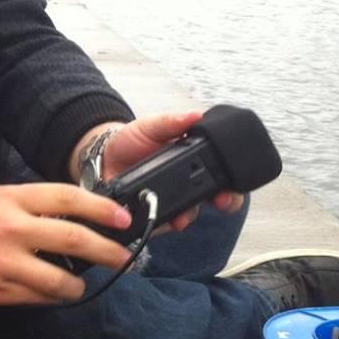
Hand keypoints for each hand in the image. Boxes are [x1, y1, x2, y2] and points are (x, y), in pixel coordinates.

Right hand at [0, 183, 133, 305]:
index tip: (123, 218)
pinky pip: (36, 299)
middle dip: (107, 250)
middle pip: (72, 238)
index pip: (67, 197)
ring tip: (80, 284)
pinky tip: (52, 294)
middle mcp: (12, 227)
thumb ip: (28, 206)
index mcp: (11, 198)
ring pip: (59, 279)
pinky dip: (51, 298)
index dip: (100, 208)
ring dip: (78, 284)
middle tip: (125, 258)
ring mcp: (5, 262)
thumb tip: (71, 219)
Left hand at [100, 111, 244, 230]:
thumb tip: (195, 114)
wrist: (104, 157)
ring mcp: (172, 200)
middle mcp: (187, 182)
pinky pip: (162, 223)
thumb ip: (171, 122)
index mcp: (192, 159)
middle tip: (220, 201)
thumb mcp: (150, 126)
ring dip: (189, 216)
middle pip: (216, 197)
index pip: (222, 172)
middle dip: (224, 201)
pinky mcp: (153, 213)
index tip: (232, 184)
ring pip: (190, 214)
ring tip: (181, 217)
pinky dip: (162, 224)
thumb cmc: (131, 140)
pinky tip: (158, 221)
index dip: (233, 181)